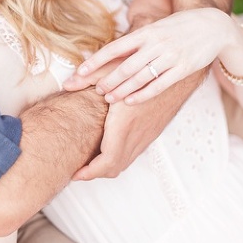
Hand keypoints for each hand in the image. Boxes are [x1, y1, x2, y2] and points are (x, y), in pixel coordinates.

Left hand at [65, 8, 230, 104]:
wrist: (214, 25)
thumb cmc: (178, 27)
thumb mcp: (155, 28)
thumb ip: (136, 41)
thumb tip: (110, 54)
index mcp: (146, 32)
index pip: (115, 47)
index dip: (96, 60)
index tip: (80, 71)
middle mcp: (156, 44)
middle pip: (126, 66)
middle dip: (108, 79)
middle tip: (95, 89)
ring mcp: (171, 57)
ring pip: (140, 78)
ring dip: (122, 90)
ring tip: (108, 98)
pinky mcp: (184, 69)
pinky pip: (159, 85)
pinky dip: (143, 94)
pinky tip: (130, 101)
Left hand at [72, 70, 203, 180]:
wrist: (175, 72)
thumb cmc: (144, 69)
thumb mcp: (113, 68)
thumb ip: (89, 76)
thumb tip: (67, 82)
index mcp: (125, 123)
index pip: (108, 160)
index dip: (90, 172)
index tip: (75, 174)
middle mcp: (138, 134)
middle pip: (115, 167)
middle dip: (94, 173)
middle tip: (76, 171)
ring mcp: (146, 135)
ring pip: (125, 162)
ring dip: (106, 167)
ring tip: (87, 164)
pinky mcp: (151, 132)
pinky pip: (133, 154)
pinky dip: (117, 159)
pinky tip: (105, 151)